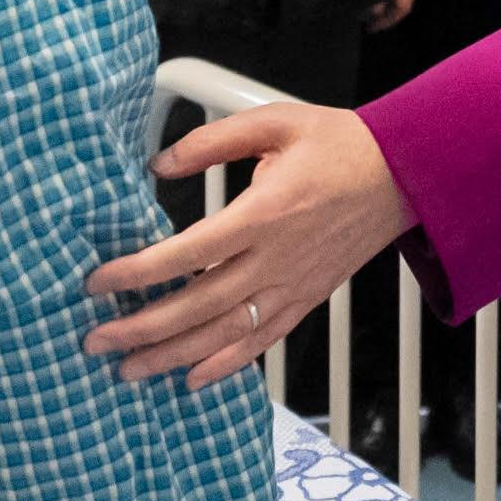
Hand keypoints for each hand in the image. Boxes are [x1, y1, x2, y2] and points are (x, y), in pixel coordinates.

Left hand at [85, 101, 416, 389]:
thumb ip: (212, 142)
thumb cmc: (340, 145)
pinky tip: (190, 379)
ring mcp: (294, 286)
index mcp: (265, 213)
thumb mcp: (275, 122)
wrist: (406, 174)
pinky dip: (225, 365)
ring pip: (225, 334)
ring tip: (127, 370)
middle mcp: (277, 259)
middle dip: (141, 328)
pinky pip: (263, 342)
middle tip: (93, 340)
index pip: (187, 252)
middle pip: (198, 306)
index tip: (96, 283)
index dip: (137, 273)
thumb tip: (158, 164)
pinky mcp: (308, 299)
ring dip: (172, 357)